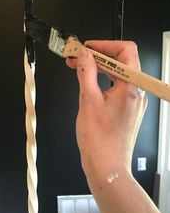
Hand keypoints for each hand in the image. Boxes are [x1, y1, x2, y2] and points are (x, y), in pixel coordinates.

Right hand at [66, 40, 147, 177]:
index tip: (87, 47)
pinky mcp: (125, 109)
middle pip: (120, 62)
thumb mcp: (88, 101)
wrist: (106, 167)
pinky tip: (85, 81)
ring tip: (76, 66)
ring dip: (97, 68)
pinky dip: (100, 81)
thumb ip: (86, 73)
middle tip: (76, 56)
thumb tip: (84, 55)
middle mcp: (136, 93)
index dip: (105, 45)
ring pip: (116, 75)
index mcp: (131, 88)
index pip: (126, 51)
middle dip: (97, 56)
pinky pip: (114, 87)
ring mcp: (132, 102)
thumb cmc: (100, 141)